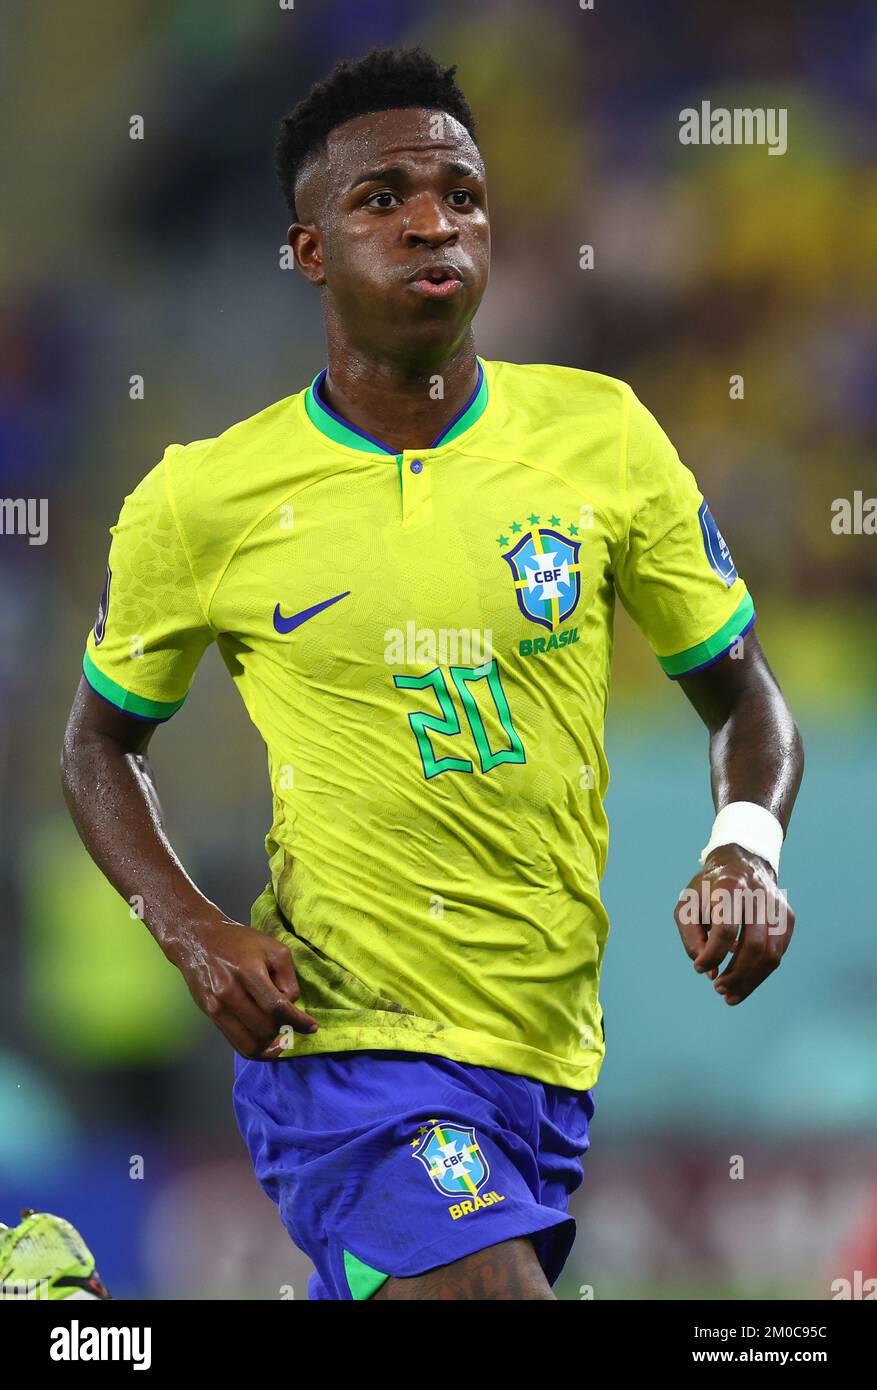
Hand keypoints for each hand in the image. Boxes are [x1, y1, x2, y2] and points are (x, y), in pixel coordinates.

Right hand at [165, 912, 317, 1057]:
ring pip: (250, 1043)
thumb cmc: (240, 942)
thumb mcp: (273, 948)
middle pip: (265, 1028)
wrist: (198, 939)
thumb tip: (291, 1007)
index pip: (277, 1007)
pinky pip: (236, 1044)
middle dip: (285, 1029)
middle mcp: (229, 992)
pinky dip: (255, 1049)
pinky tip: (267, 1044)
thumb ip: (288, 978)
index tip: (312, 1027)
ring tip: (281, 1036)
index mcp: (248, 971)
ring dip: (270, 1045)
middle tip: (294, 1023)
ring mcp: (217, 1007)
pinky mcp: (211, 1015)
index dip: (298, 1021)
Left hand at [673, 844, 794, 1005]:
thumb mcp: (687, 906)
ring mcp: (777, 906)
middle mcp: (758, 895)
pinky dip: (762, 971)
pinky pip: (779, 952)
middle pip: (753, 946)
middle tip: (719, 990)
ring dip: (751, 981)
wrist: (740, 863)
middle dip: (735, 975)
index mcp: (729, 886)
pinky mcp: (788, 917)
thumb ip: (691, 939)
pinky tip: (745, 980)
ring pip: (771, 954)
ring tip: (731, 995)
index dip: (713, 954)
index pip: (726, 929)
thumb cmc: (707, 890)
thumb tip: (709, 971)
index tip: (700, 968)